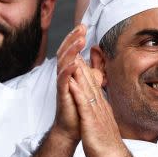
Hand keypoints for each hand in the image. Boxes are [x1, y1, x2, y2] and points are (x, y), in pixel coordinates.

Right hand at [51, 25, 85, 141]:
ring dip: (71, 51)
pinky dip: (67, 71)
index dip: (75, 38)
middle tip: (80, 27)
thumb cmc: (79, 109)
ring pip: (63, 63)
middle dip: (72, 39)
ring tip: (79, 40)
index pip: (71, 51)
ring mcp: (63, 85)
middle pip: (65, 52)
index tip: (83, 26)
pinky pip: (63, 81)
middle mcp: (64, 76)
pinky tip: (73, 64)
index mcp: (70, 73)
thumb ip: (90, 74)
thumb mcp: (88, 87)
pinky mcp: (62, 95)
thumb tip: (95, 63)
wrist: (72, 129)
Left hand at [69, 57, 127, 156]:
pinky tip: (72, 82)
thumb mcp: (103, 123)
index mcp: (100, 106)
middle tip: (75, 50)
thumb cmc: (107, 144)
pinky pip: (84, 104)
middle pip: (90, 82)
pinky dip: (78, 92)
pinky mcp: (91, 121)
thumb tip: (98, 106)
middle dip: (82, 65)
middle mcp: (99, 106)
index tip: (78, 57)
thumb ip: (100, 112)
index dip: (85, 70)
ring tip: (73, 58)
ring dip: (80, 74)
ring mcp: (96, 112)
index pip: (92, 84)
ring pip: (87, 89)